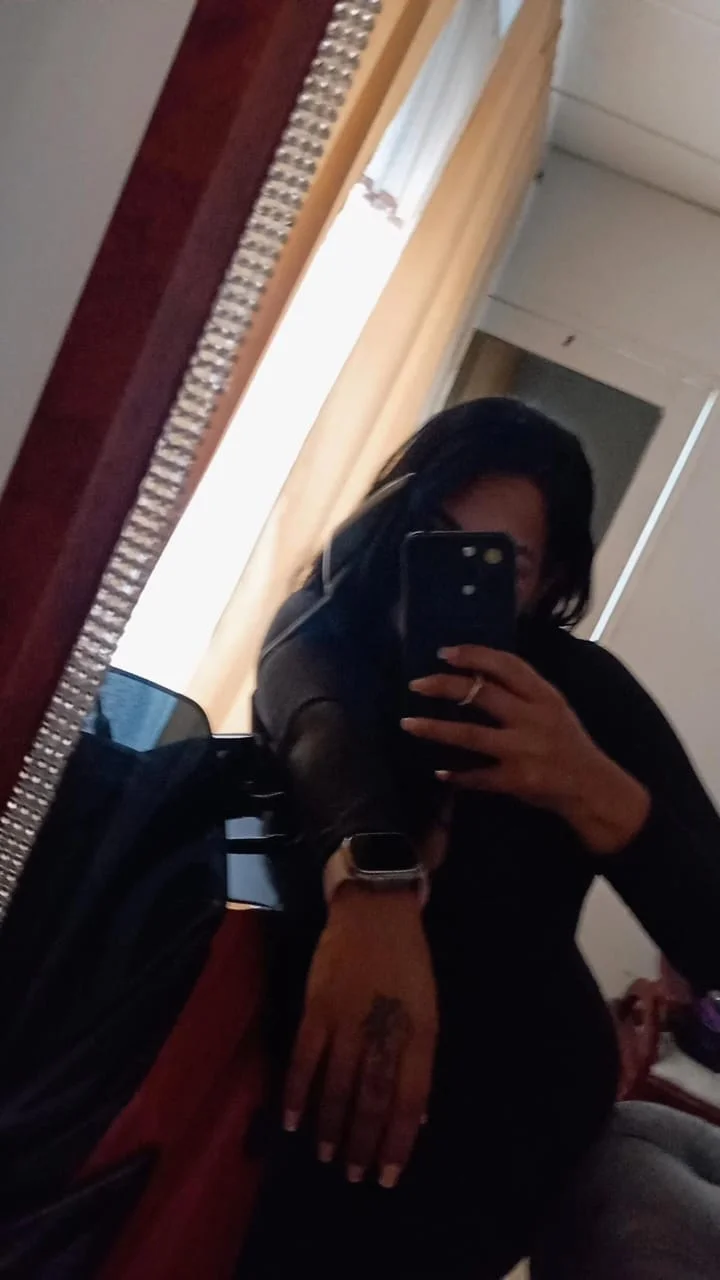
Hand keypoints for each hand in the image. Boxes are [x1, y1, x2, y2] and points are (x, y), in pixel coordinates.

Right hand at [283, 884, 437, 1188]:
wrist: (376, 910)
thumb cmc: (409, 963)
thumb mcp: (429, 1012)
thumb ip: (420, 1063)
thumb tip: (416, 1117)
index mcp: (420, 1033)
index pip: (410, 1101)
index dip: (399, 1142)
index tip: (388, 1177)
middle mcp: (384, 1031)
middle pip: (373, 1099)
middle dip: (363, 1143)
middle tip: (354, 1177)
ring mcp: (347, 1019)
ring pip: (338, 1086)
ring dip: (331, 1126)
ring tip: (327, 1157)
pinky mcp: (317, 1007)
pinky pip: (304, 1058)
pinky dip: (297, 1092)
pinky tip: (293, 1120)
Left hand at [402, 645, 649, 854]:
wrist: (593, 788)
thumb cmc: (567, 743)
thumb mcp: (553, 707)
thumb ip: (522, 691)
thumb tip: (475, 672)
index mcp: (544, 696)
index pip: (507, 665)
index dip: (474, 655)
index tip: (445, 652)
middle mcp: (534, 719)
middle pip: (482, 694)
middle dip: (444, 686)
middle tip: (416, 683)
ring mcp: (524, 751)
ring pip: (470, 735)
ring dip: (435, 729)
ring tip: (408, 724)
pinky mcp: (517, 780)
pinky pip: (478, 776)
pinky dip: (456, 775)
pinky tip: (439, 772)